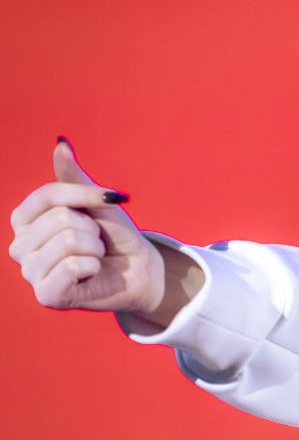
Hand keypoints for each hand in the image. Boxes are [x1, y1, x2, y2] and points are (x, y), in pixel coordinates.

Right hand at [8, 138, 165, 314]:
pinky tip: (91, 274)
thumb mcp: (96, 203)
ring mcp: (30, 273)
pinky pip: (71, 267)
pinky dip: (92, 267)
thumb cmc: (113, 235)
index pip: (48, 196)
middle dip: (91, 229)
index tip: (108, 200)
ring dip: (94, 249)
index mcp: (24, 220)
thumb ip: (75, 177)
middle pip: (60, 219)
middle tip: (96, 242)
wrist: (139, 270)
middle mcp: (19, 246)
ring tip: (93, 258)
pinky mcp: (45, 295)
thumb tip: (61, 144)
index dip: (84, 196)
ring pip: (67, 243)